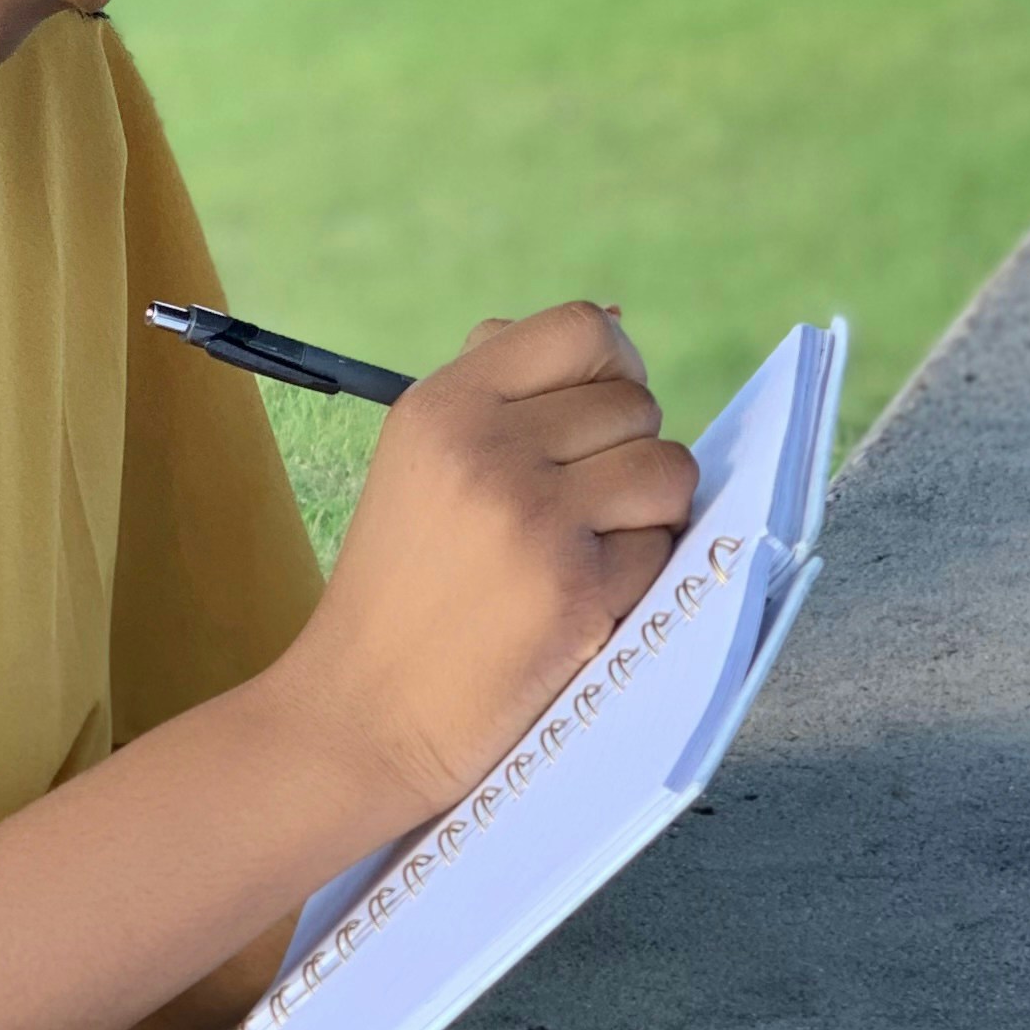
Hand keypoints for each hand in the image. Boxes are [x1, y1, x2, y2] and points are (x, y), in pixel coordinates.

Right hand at [282, 302, 698, 831]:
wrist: (361, 712)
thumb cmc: (402, 587)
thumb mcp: (418, 461)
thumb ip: (499, 387)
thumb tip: (612, 317)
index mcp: (443, 404)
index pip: (583, 329)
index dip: (613, 367)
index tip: (596, 418)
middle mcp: (486, 448)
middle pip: (636, 404)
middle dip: (623, 455)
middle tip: (571, 512)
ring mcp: (534, 520)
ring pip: (667, 471)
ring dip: (646, 513)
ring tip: (582, 552)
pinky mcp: (577, 592)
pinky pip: (663, 548)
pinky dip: (636, 578)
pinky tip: (576, 603)